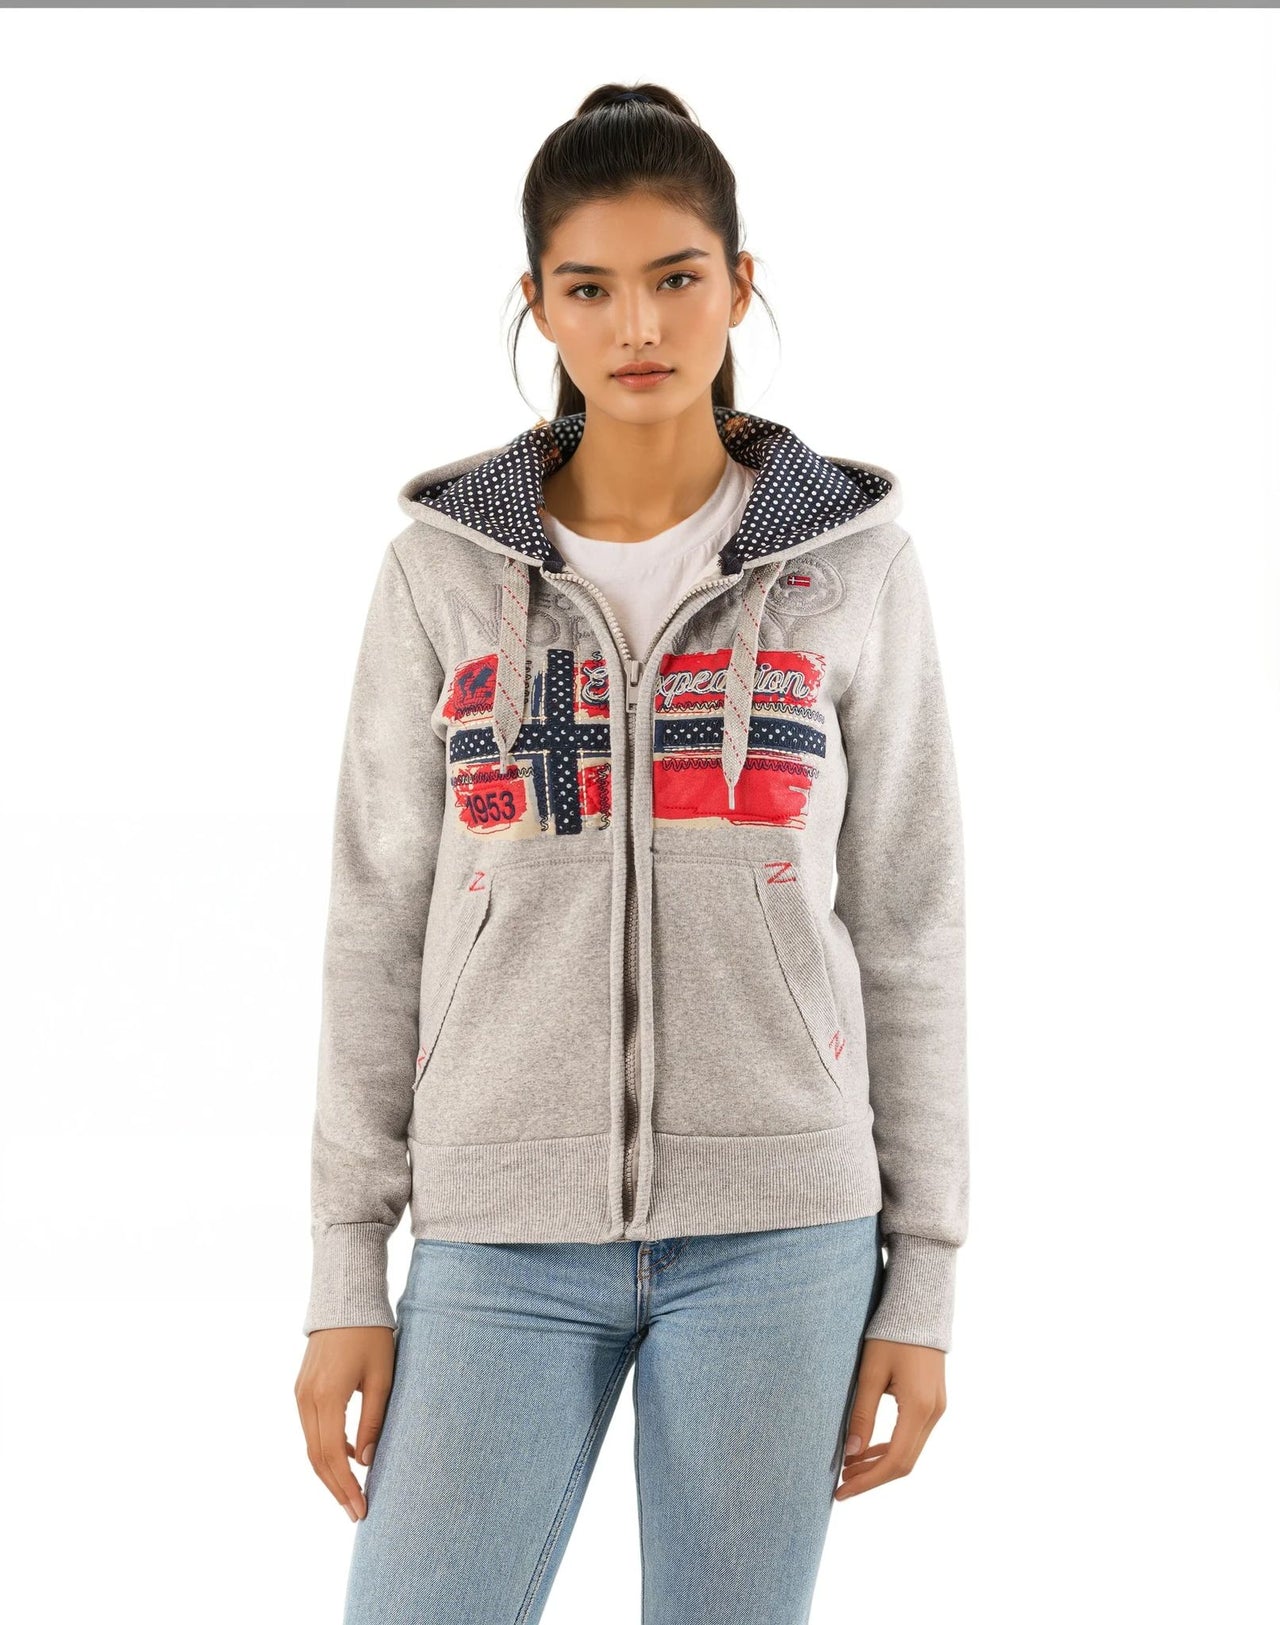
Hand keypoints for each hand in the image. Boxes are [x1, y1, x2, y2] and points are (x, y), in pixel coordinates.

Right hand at [295, 1327, 394, 1520]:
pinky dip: (326, 1449)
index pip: (333, 1456)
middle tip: (357, 1512)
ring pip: (311, 1447)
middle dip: (336, 1488)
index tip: (362, 1509)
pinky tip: (349, 1458)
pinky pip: (311, 1429)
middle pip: (317, 1458)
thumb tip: (367, 1463)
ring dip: (329, 1472)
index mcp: (326, 1397)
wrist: (345, 1300)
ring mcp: (300, 1394)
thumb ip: (373, 1421)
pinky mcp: (301, 1389)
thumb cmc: (371, 1335)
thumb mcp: (381, 1377)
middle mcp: (306, 1399)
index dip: (346, 1486)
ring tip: (353, 1493)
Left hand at [834, 1337, 946, 1499]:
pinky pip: (913, 1437)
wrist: (919, 1309)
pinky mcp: (933, 1403)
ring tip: (849, 1468)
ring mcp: (937, 1409)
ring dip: (880, 1464)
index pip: (894, 1461)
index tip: (841, 1492)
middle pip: (904, 1463)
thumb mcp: (871, 1373)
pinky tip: (868, 1450)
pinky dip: (891, 1448)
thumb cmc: (891, 1335)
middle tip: (840, 1484)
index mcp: (918, 1408)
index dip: (867, 1481)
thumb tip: (851, 1453)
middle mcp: (933, 1414)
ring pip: (909, 1452)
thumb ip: (862, 1414)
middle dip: (872, 1477)